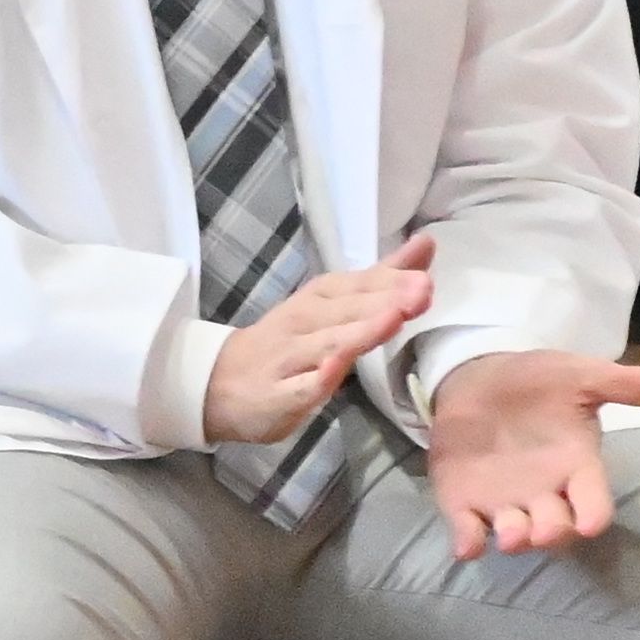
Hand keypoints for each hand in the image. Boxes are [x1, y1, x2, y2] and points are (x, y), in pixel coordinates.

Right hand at [202, 233, 431, 445]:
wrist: (215, 383)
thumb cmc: (287, 343)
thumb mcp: (331, 305)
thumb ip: (378, 280)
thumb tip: (424, 243)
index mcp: (316, 301)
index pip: (352, 285)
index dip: (388, 280)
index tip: (425, 276)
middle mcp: (301, 324)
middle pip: (344, 311)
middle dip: (384, 300)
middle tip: (422, 292)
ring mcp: (287, 360)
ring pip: (326, 343)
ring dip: (359, 331)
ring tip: (393, 319)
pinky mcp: (277, 396)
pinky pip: (298, 387)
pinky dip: (316, 378)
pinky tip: (334, 371)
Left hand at [427, 343, 639, 560]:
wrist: (482, 379)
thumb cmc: (539, 383)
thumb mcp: (580, 376)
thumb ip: (623, 384)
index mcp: (576, 466)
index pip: (593, 500)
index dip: (594, 514)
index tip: (591, 525)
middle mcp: (544, 492)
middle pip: (555, 525)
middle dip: (552, 532)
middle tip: (544, 532)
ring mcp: (504, 500)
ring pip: (514, 532)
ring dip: (514, 539)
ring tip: (511, 539)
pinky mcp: (464, 500)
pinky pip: (468, 528)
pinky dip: (468, 540)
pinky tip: (467, 547)